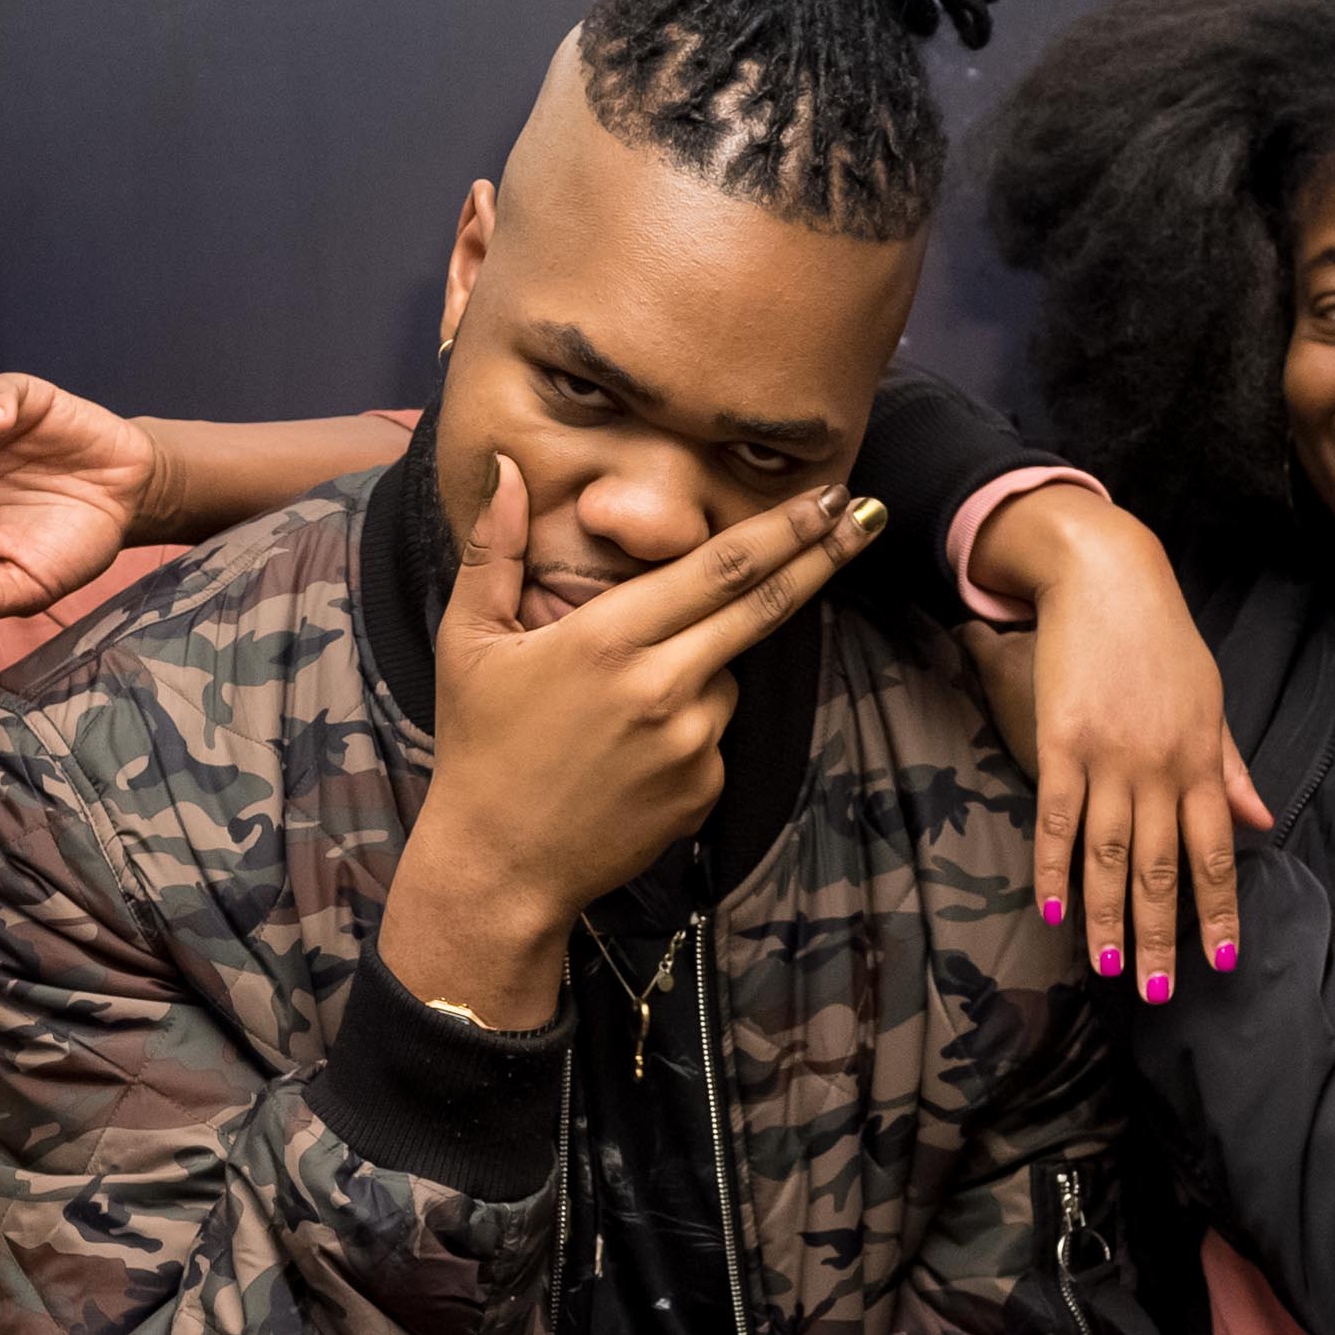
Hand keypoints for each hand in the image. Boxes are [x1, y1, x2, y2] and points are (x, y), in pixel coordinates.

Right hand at [376, 459, 874, 1026]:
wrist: (499, 867)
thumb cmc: (479, 748)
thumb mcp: (468, 640)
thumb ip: (494, 548)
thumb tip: (504, 467)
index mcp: (607, 638)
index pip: (720, 568)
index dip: (784, 528)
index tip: (831, 495)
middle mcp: (662, 685)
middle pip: (764, 606)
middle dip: (822, 555)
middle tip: (865, 515)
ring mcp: (692, 742)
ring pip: (728, 674)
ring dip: (704, 664)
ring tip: (623, 706)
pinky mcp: (705, 788)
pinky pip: (716, 732)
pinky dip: (691, 724)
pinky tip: (633, 752)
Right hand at [963, 489, 1271, 1002]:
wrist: (1106, 577)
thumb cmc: (1163, 640)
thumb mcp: (1211, 702)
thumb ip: (1231, 768)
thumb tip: (1262, 821)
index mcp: (1201, 761)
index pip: (1215, 854)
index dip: (1217, 912)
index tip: (1219, 962)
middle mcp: (1159, 768)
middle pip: (1159, 869)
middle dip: (1162, 935)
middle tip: (1160, 993)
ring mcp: (1107, 758)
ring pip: (1107, 856)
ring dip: (1107, 918)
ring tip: (1109, 968)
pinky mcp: (1059, 743)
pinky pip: (1055, 819)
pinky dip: (1052, 868)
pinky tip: (1051, 910)